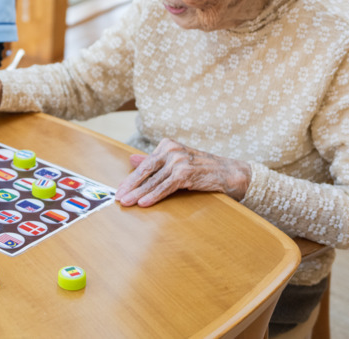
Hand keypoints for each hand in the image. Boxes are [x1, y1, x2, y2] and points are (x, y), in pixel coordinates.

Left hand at [115, 138, 250, 206]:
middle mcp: (171, 150)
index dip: (131, 178)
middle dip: (130, 185)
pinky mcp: (186, 173)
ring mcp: (179, 161)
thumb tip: (131, 158)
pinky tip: (144, 203)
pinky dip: (154, 196)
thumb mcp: (176, 161)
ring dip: (138, 193)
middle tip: (118, 197)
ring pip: (153, 181)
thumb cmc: (202, 168)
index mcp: (167, 145)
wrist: (229, 173)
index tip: (119, 189)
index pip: (145, 164)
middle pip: (146, 171)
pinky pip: (166, 187)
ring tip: (127, 202)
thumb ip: (154, 160)